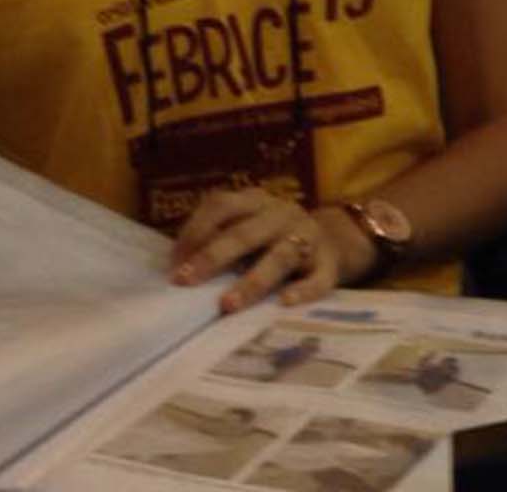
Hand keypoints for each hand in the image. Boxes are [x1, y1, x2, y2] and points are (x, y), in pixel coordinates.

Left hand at [169, 187, 346, 312]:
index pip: (221, 205)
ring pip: (281, 257)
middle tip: (185, 281)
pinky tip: (284, 303)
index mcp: (256, 202)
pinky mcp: (329, 265)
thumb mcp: (247, 226)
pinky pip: (318, 279)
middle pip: (246, 233)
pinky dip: (303, 291)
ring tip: (227, 305)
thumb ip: (218, 239)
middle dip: (213, 257)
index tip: (172, 263)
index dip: (195, 231)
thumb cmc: (271, 240)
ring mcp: (308, 238)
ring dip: (252, 281)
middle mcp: (282, 214)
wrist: (333, 241)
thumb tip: (175, 270)